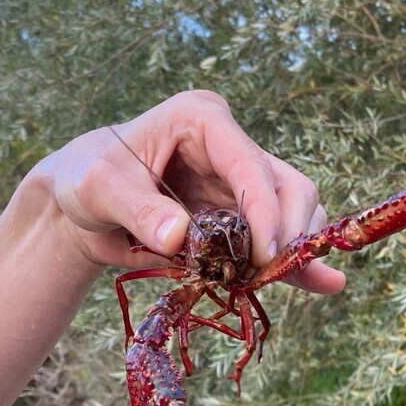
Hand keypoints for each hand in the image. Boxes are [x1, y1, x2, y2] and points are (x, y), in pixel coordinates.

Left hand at [30, 90, 346, 294]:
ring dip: (291, 250)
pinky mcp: (239, 217)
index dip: (264, 210)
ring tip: (270, 284)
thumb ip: (138, 210)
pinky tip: (326, 285)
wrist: (79, 206)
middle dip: (288, 230)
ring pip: (294, 211)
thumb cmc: (86, 178)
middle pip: (288, 185)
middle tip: (268, 273)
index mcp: (202, 120)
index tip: (264, 254)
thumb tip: (179, 236)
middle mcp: (231, 145)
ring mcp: (239, 182)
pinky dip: (295, 264)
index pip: (250, 163)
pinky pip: (278, 239)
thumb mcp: (99, 188)